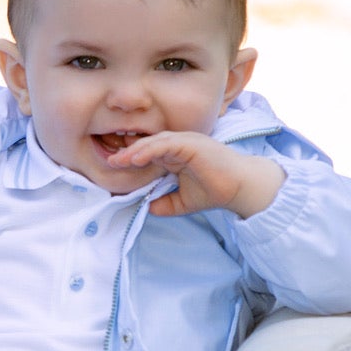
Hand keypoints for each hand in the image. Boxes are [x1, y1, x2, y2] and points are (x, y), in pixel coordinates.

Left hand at [106, 131, 283, 218]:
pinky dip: (150, 149)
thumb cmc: (215, 191)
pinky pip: (166, 144)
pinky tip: (136, 158)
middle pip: (148, 145)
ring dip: (135, 150)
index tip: (114, 168)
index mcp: (176, 155)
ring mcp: (186, 142)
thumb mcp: (182, 202)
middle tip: (110, 162)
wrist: (239, 188)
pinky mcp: (192, 143)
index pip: (149, 154)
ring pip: (154, 142)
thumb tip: (146, 208)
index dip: (131, 160)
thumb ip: (164, 204)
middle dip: (128, 153)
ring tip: (119, 160)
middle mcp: (179, 145)